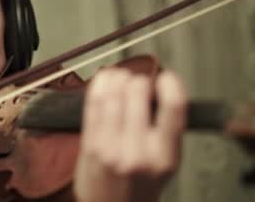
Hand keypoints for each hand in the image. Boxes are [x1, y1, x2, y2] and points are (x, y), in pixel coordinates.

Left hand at [74, 69, 186, 201]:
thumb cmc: (139, 184)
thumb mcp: (165, 161)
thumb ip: (165, 129)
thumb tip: (158, 88)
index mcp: (165, 156)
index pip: (173, 108)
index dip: (171, 84)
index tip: (166, 78)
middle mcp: (138, 151)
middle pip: (137, 93)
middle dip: (139, 80)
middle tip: (140, 82)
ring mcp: (110, 147)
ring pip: (112, 93)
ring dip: (117, 77)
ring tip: (121, 78)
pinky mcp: (89, 143)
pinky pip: (93, 103)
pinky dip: (99, 85)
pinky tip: (104, 80)